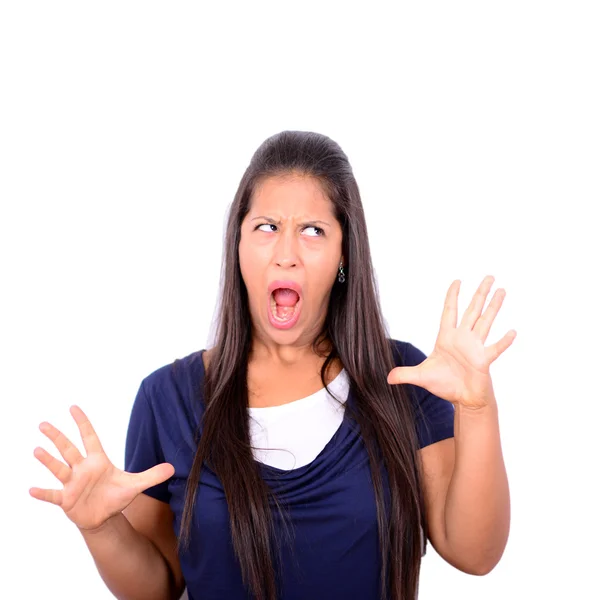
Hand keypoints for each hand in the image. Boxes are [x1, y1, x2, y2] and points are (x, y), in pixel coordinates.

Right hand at [30, 405, 173, 530]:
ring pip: (58, 468)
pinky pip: (53, 495)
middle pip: (68, 449)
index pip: (90, 437)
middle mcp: (82, 469)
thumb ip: (152, 475)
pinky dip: (43, 493)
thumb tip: (173, 467)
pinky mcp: (66, 500)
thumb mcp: (135, 485)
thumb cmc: (116, 497)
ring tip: (37, 450)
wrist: (104, 518)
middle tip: (43, 424)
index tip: (73, 407)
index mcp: (98, 461)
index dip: (83, 423)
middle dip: (57, 437)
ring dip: (48, 460)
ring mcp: (72, 484)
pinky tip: (31, 489)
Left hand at [387, 275, 516, 409]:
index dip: (452, 296)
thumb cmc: (445, 385)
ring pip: (486, 322)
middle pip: (472, 310)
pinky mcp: (484, 361)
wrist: (462, 400)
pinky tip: (512, 331)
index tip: (458, 280)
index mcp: (447, 338)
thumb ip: (404, 374)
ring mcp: (475, 348)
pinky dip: (503, 341)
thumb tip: (387, 377)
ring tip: (502, 290)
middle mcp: (463, 338)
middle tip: (489, 276)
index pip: (450, 311)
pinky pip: (495, 348)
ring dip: (493, 307)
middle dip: (480, 293)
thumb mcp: (421, 376)